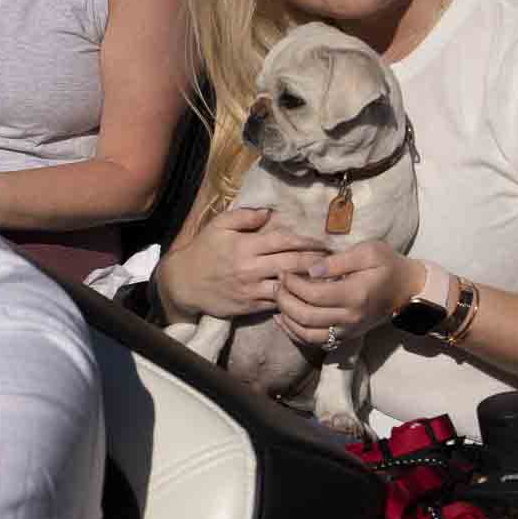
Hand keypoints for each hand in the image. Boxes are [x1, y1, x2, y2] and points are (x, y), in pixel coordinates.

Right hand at [157, 207, 329, 321]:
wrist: (183, 284)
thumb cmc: (203, 251)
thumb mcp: (218, 226)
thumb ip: (243, 217)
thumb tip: (269, 212)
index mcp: (245, 246)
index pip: (284, 241)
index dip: (307, 240)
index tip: (324, 241)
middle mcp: (251, 268)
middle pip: (292, 263)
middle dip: (316, 261)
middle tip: (334, 260)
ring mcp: (251, 289)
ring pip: (288, 286)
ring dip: (309, 283)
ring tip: (327, 280)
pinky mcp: (249, 306)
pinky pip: (276, 304)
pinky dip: (293, 299)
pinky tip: (307, 296)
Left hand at [276, 241, 422, 347]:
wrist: (407, 289)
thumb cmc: (387, 265)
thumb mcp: (368, 251)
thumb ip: (338, 260)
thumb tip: (311, 269)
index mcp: (355, 294)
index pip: (313, 294)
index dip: (293, 284)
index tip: (284, 271)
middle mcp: (350, 317)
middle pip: (305, 316)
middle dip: (284, 300)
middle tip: (277, 283)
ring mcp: (347, 330)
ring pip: (306, 334)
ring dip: (286, 318)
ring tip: (279, 298)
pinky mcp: (345, 337)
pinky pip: (314, 342)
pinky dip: (294, 333)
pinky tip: (283, 318)